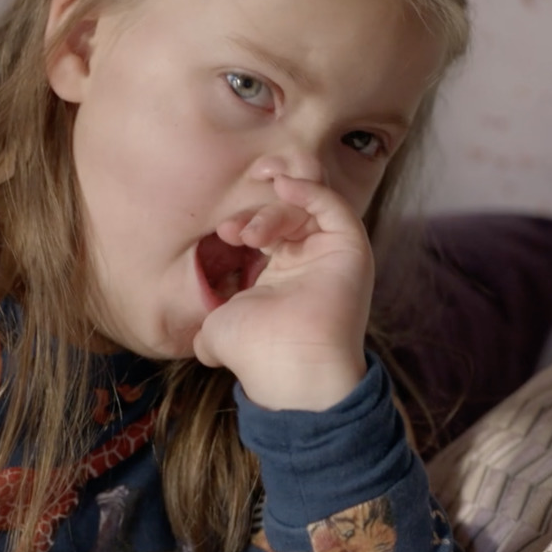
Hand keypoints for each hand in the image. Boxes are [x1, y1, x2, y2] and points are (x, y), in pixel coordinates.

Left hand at [192, 174, 371, 410]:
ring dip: (275, 209)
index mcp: (279, 277)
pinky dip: (310, 190)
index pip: (265, 231)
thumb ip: (208, 328)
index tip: (223, 233)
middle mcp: (308, 263)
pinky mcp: (351, 249)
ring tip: (251, 232)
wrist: (287, 366)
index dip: (244, 223)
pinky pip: (335, 207)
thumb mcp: (217, 330)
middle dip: (256, 215)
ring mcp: (331, 256)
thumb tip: (200, 346)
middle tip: (234, 233)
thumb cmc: (253, 352)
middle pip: (285, 215)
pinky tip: (283, 185)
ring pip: (307, 209)